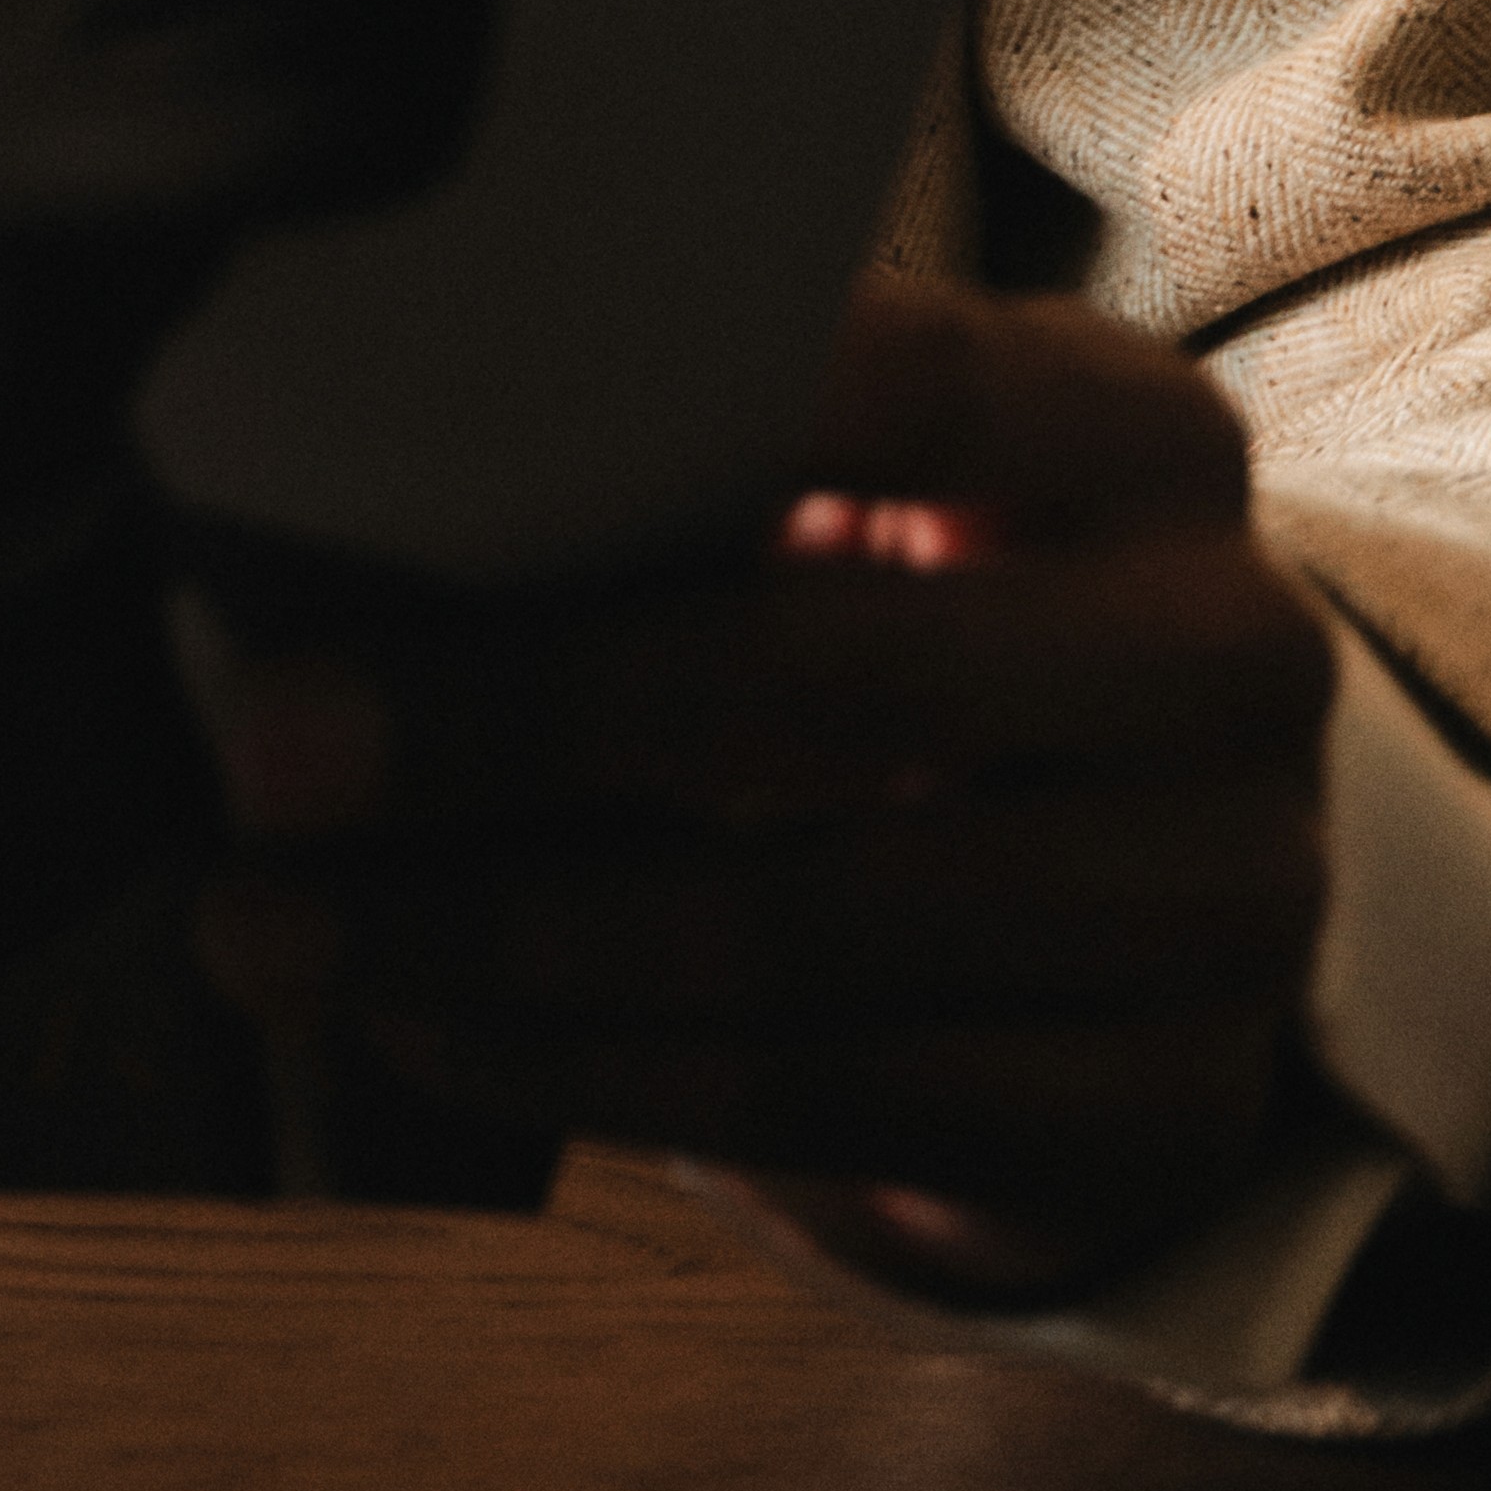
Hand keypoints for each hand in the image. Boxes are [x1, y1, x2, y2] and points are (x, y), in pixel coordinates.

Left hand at [188, 281, 1335, 1296]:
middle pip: (838, 673)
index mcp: (1141, 437)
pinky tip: (422, 1024)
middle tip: (263, 745)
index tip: (405, 434)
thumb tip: (322, 504)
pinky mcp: (1158, 1110)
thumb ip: (679, 473)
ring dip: (500, 935)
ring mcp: (1226, 902)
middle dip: (511, 716)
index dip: (679, 402)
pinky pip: (829, 1098)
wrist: (1145, 893)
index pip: (918, 380)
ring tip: (268, 925)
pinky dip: (594, 1067)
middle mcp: (1227, 657)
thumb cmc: (913, 627)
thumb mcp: (874, 506)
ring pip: (812, 929)